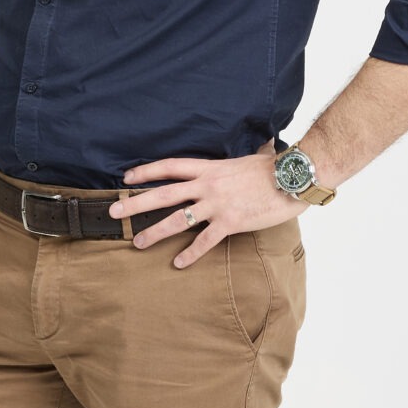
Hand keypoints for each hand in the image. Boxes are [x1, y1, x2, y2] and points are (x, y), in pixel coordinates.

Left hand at [109, 148, 300, 265]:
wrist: (293, 178)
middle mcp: (208, 185)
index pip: (170, 167)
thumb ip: (242, 156)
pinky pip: (205, 241)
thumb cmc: (274, 168)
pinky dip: (190, 253)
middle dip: (135, 203)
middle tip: (114, 211)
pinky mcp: (230, 222)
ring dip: (155, 232)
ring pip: (177, 220)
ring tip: (138, 242)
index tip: (127, 178)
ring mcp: (217, 205)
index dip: (146, 172)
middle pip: (163, 194)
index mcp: (209, 168)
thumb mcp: (251, 156)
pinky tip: (178, 263)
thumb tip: (257, 145)